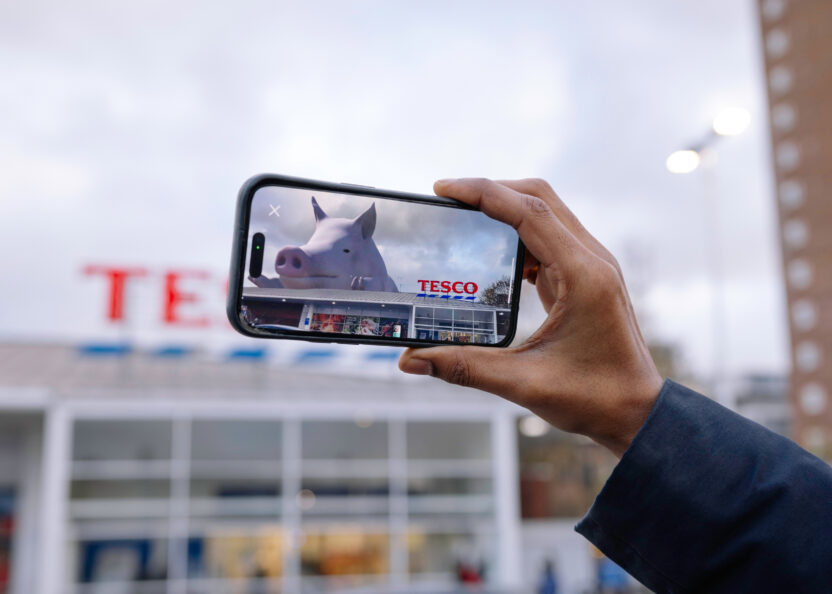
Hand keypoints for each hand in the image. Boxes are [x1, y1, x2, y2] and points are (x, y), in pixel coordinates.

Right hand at [398, 178, 663, 457]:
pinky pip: (549, 238)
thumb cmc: (593, 398)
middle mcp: (592, 260)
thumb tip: (410, 361)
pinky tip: (493, 256)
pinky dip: (518, 234)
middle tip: (447, 201)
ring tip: (463, 222)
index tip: (443, 189)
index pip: (529, 212)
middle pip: (538, 198)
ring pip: (545, 213)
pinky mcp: (586, 277)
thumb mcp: (524, 383)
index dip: (483, 193)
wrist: (637, 412)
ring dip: (505, 209)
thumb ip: (465, 367)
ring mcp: (592, 265)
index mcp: (583, 275)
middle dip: (491, 191)